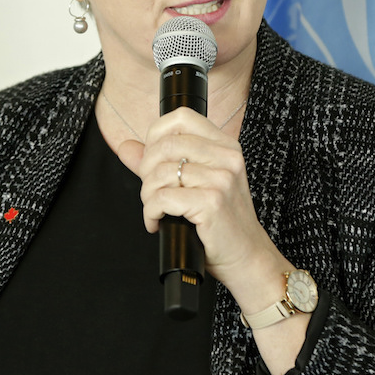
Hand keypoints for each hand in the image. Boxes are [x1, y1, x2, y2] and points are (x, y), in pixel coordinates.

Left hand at [114, 107, 282, 290]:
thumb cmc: (222, 223)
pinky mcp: (212, 202)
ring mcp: (222, 179)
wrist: (247, 256)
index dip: (156, 135)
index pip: (181, 117)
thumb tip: (126, 147)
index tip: (152, 160)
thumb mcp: (195, 185)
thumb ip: (159, 162)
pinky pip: (163, 198)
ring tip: (156, 210)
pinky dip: (151, 213)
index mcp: (225, 146)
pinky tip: (158, 223)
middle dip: (147, 171)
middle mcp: (227, 157)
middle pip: (166, 144)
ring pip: (161, 172)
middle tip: (151, 192)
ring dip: (148, 196)